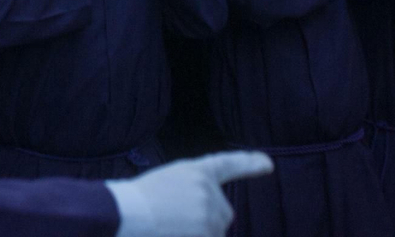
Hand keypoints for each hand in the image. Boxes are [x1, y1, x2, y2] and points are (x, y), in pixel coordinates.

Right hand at [106, 151, 272, 236]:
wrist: (126, 212)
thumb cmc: (139, 201)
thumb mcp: (169, 182)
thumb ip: (195, 193)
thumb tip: (219, 217)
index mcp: (196, 172)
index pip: (227, 165)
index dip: (248, 164)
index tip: (267, 164)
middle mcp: (208, 190)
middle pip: (223, 215)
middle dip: (207, 224)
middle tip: (174, 221)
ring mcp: (209, 213)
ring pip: (215, 232)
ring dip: (199, 234)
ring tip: (169, 229)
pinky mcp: (208, 232)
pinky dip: (199, 236)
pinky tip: (174, 232)